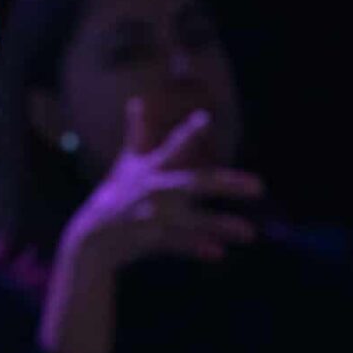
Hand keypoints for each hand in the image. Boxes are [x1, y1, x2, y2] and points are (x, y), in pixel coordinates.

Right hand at [38, 99, 264, 352]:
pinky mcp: (149, 238)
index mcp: (151, 167)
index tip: (206, 118)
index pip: (175, 146)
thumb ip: (138, 133)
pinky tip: (217, 252)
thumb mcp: (127, 162)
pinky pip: (178, 243)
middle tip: (260, 186)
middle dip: (226, 183)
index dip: (190, 132)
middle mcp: (154, 188)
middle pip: (195, 182)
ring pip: (192, 218)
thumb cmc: (116, 194)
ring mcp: (152, 213)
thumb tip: (137, 100)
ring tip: (250, 233)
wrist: (93, 236)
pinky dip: (196, 246)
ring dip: (220, 223)